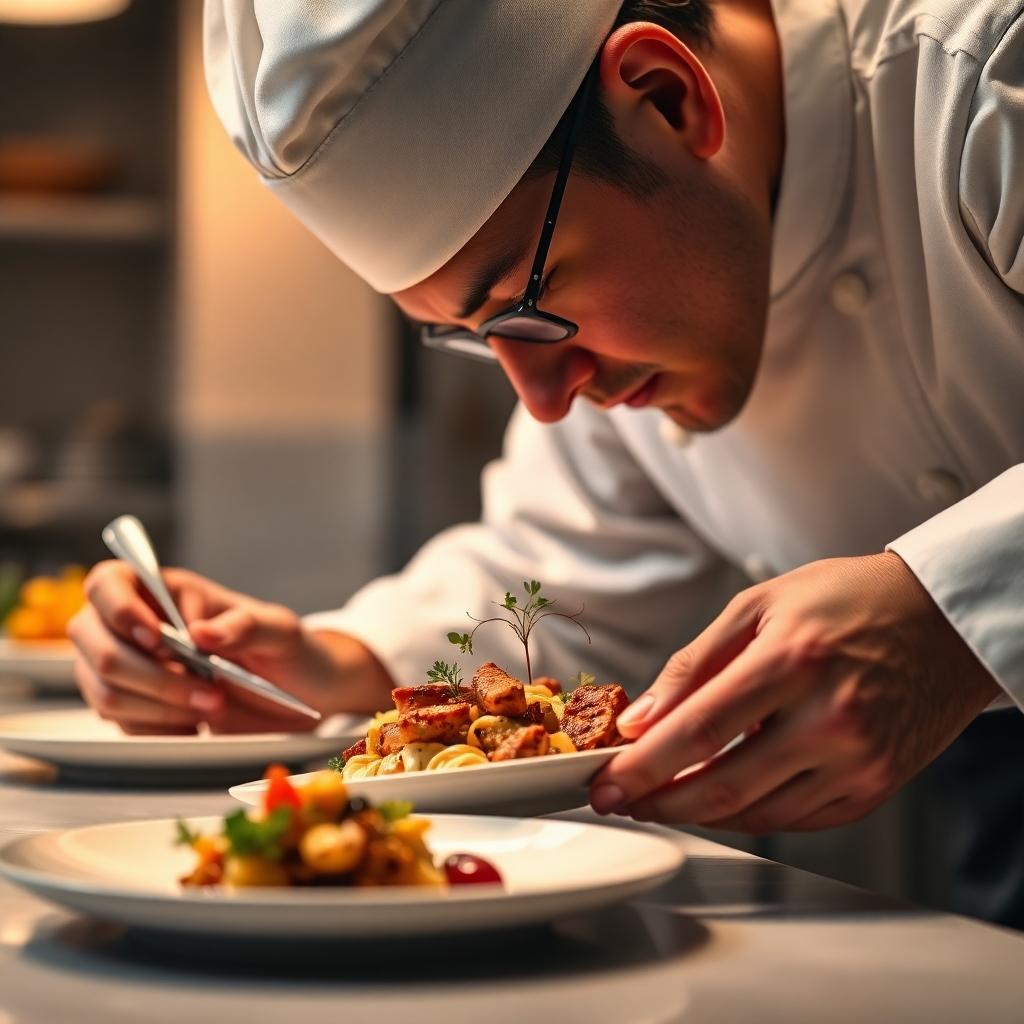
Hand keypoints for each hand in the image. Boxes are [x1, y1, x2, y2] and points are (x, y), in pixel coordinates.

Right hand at [68, 560, 392, 734]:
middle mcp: (137, 625)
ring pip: (102, 689)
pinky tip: (198, 725)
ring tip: (212, 706)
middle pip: (91, 640)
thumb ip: (247, 626)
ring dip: (157, 706)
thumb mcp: (281, 632)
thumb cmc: (289, 651)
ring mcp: (130, 668)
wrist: (300, 697)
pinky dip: (159, 729)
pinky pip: (121, 723)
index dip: (117, 608)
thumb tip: (203, 632)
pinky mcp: (135, 708)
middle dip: (147, 673)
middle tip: (207, 690)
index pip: (108, 582)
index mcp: (167, 590)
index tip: (156, 639)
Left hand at [590, 552, 999, 831]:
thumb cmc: (848, 599)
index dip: (641, 766)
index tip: (604, 783)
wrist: (942, 619)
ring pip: (757, 814)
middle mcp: (830, 718)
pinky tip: (721, 799)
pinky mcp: (876, 786)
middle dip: (658, 802)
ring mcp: (858, 760)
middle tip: (621, 800)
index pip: (697, 730)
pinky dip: (750, 816)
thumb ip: (693, 663)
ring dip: (698, 814)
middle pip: (722, 786)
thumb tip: (640, 719)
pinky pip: (797, 820)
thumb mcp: (759, 606)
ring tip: (663, 798)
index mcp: (792, 661)